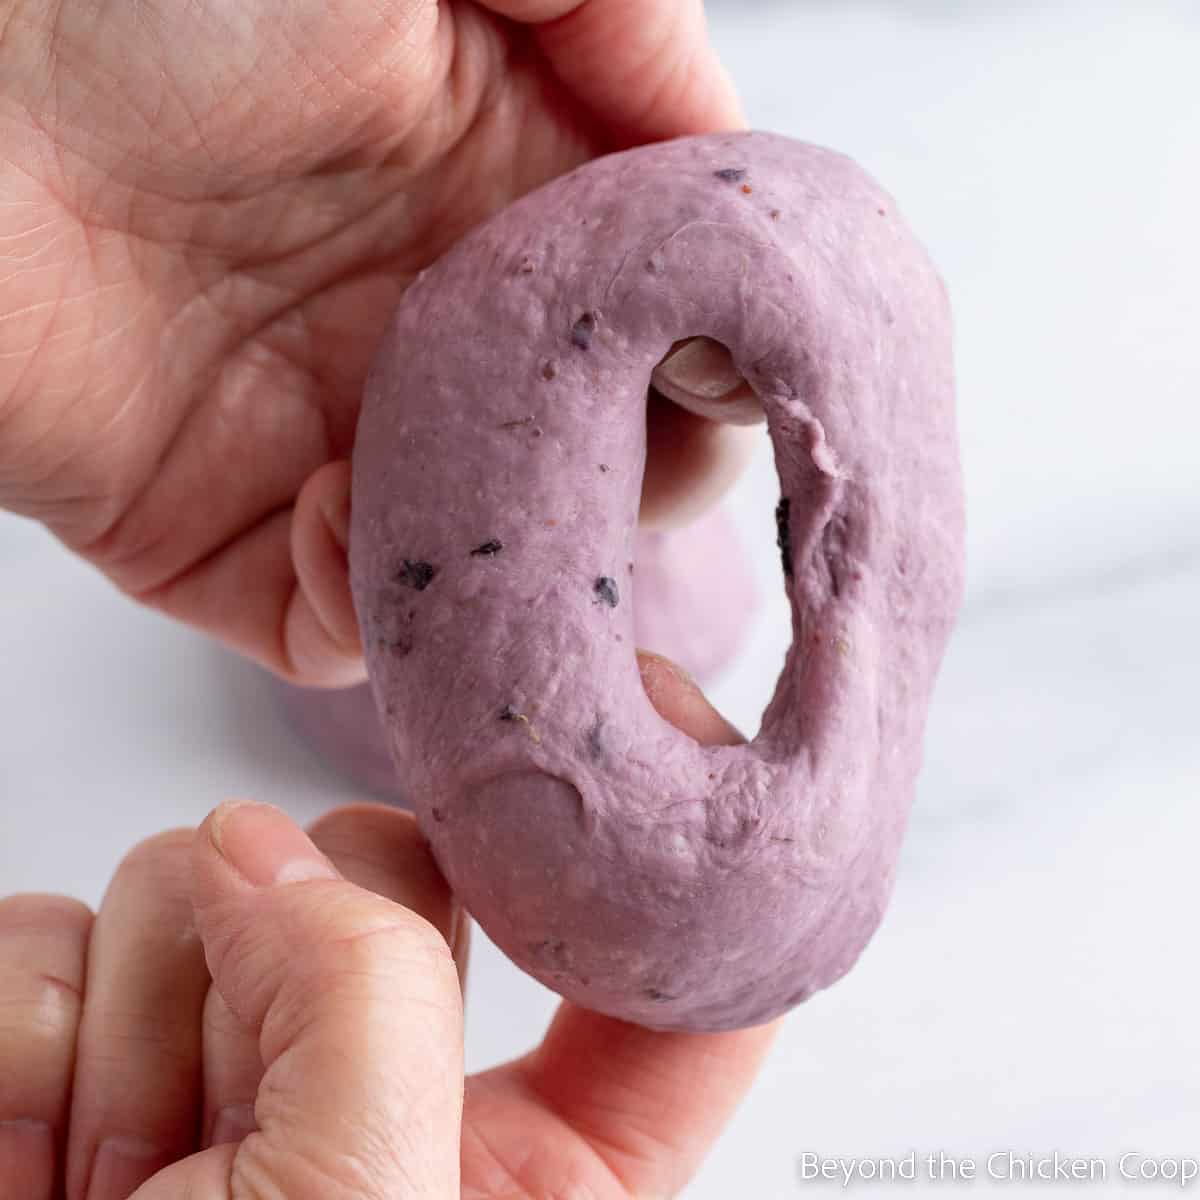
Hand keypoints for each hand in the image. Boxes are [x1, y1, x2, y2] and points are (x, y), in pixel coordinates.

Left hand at [0, 0, 744, 686]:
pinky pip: (340, 626)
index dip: (712, 355)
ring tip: (480, 490)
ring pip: (482, 565)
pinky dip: (367, 603)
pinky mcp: (227, 539)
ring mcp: (333, 447)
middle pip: (591, 467)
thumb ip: (616, 16)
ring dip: (506, 553)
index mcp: (491, 207)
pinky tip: (333, 507)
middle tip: (619, 451)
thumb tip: (723, 146)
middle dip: (631, 478)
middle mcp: (426, 339)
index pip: (651, 326)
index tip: (738, 362)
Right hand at [0, 658, 776, 1198]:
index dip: (664, 875)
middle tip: (251, 1100)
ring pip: (216, 874)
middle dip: (313, 951)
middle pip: (405, 868)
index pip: (657, 1005)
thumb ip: (365, 994)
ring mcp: (231, 1053)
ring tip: (131, 1183)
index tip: (644, 730)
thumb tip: (260, 849)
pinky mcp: (94, 1037)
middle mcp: (384, 1095)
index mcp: (525, 1182)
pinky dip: (32, 1035)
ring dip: (152, 1021)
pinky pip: (60, 929)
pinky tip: (36, 1154)